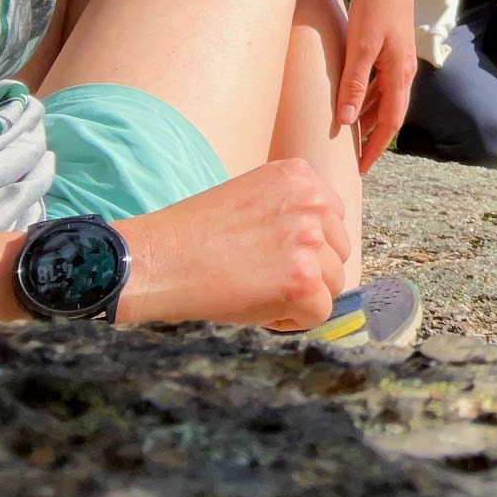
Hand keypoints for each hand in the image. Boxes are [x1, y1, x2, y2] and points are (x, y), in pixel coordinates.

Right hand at [116, 159, 348, 328]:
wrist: (158, 259)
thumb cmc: (192, 234)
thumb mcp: (252, 198)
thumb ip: (290, 211)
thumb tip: (321, 246)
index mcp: (300, 176)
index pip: (331, 219)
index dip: (307, 246)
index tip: (273, 256)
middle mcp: (313, 202)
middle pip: (338, 252)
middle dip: (309, 271)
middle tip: (263, 278)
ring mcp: (311, 240)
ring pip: (333, 284)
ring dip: (300, 296)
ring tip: (258, 292)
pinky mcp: (303, 280)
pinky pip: (319, 313)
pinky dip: (291, 320)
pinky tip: (258, 309)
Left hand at [335, 0, 415, 169]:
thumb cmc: (374, 7)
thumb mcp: (359, 48)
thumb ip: (352, 85)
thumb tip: (345, 122)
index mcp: (400, 74)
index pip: (390, 122)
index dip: (376, 147)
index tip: (362, 168)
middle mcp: (404, 70)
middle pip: (389, 113)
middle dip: (372, 137)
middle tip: (353, 157)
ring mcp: (399, 59)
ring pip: (384, 98)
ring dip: (368, 117)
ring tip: (348, 134)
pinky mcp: (391, 48)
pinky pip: (381, 83)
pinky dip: (368, 97)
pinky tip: (353, 99)